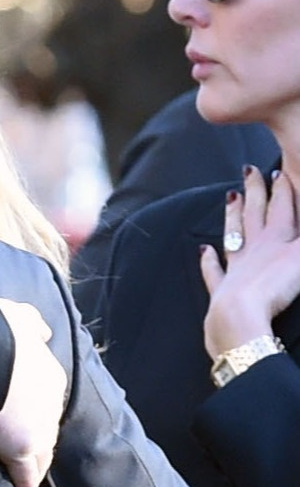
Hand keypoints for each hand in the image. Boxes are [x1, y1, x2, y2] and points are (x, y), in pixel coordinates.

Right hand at [0, 297, 65, 486]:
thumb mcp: (17, 317)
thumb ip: (32, 324)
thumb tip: (44, 331)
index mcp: (48, 375)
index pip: (44, 402)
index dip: (34, 413)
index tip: (23, 421)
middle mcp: (50, 404)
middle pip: (47, 431)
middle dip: (38, 443)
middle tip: (25, 456)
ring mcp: (39, 429)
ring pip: (41, 456)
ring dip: (33, 468)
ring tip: (22, 482)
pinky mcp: (22, 450)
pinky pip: (25, 477)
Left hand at [201, 167, 299, 358]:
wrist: (240, 317)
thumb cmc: (275, 288)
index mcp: (276, 239)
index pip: (281, 208)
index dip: (282, 189)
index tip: (279, 171)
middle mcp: (253, 248)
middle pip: (254, 213)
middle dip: (255, 190)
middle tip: (249, 170)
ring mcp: (234, 267)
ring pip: (233, 233)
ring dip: (233, 214)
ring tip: (230, 196)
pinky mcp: (222, 290)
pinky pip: (214, 270)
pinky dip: (208, 260)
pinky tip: (203, 250)